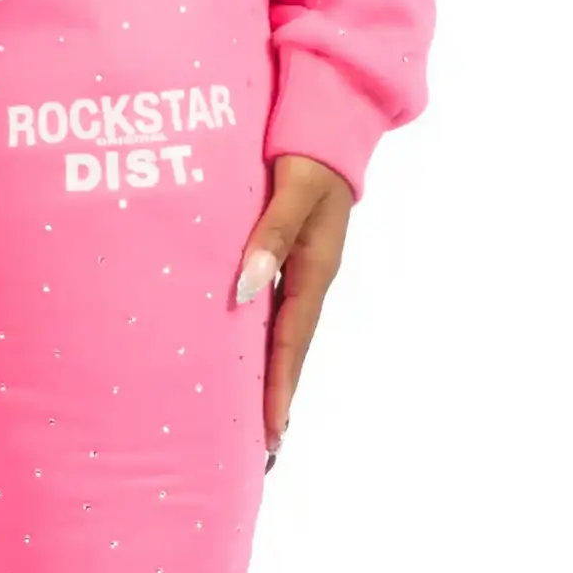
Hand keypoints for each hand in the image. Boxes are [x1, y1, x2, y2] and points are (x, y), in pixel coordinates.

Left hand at [232, 152, 353, 467]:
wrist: (330, 116)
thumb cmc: (308, 150)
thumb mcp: (293, 189)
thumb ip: (270, 234)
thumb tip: (244, 288)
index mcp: (315, 269)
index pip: (291, 343)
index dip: (280, 390)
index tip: (271, 436)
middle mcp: (310, 278)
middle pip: (290, 352)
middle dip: (277, 402)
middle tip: (263, 455)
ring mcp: (301, 269)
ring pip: (282, 334)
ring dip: (269, 378)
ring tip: (254, 425)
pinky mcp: (288, 255)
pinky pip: (272, 309)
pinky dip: (260, 341)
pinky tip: (242, 358)